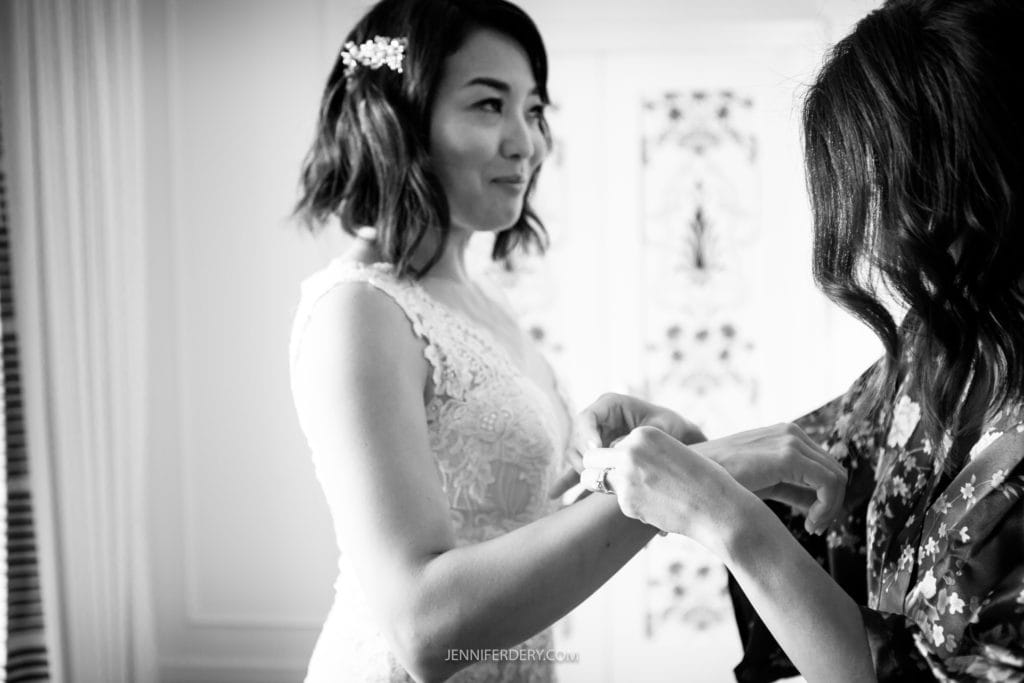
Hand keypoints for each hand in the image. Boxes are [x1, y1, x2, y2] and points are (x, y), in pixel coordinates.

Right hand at [548, 393, 706, 498]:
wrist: (682, 442)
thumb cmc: (673, 429)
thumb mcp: (658, 429)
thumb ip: (636, 439)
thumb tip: (617, 452)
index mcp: (610, 405)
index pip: (586, 418)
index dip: (587, 434)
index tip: (597, 451)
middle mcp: (597, 420)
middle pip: (576, 439)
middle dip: (585, 458)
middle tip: (598, 473)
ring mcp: (594, 439)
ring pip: (575, 455)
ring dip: (581, 471)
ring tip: (594, 485)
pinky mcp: (596, 458)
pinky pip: (578, 469)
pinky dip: (568, 482)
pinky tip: (554, 495)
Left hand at [581, 426, 755, 552]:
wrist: (716, 506)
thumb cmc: (703, 477)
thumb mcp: (673, 451)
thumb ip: (645, 453)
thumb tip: (621, 463)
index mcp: (643, 434)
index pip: (613, 443)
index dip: (617, 457)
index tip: (629, 467)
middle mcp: (629, 452)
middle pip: (591, 457)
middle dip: (596, 468)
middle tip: (606, 478)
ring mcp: (625, 478)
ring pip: (594, 480)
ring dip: (605, 486)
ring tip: (628, 493)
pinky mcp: (626, 502)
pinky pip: (617, 501)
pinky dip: (630, 505)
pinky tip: (653, 506)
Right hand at [690, 424, 846, 532]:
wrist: (690, 479)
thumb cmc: (718, 484)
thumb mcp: (762, 484)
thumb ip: (792, 489)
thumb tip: (819, 507)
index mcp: (784, 436)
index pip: (825, 467)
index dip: (827, 499)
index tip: (812, 523)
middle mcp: (790, 433)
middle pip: (836, 471)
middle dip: (832, 504)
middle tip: (813, 528)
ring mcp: (789, 441)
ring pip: (837, 478)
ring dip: (831, 508)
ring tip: (811, 527)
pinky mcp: (787, 456)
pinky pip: (829, 483)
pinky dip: (827, 507)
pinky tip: (809, 523)